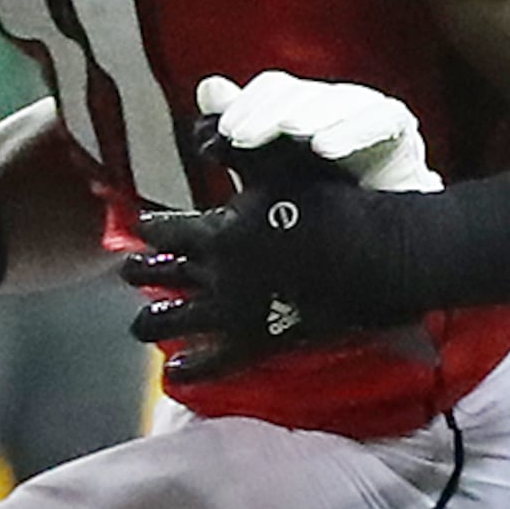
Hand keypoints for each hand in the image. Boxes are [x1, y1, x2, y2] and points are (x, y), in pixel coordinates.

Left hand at [124, 139, 414, 382]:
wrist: (380, 256)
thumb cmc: (335, 205)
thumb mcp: (281, 167)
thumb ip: (239, 154)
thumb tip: (203, 135)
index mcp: (219, 229)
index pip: (166, 231)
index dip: (152, 229)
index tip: (143, 228)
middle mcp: (218, 272)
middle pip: (163, 274)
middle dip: (142, 273)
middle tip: (129, 273)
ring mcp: (235, 310)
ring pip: (177, 320)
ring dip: (152, 323)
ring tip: (140, 326)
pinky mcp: (257, 341)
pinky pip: (213, 362)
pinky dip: (189, 369)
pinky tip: (172, 372)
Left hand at [190, 72, 439, 191]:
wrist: (382, 250)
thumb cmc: (327, 214)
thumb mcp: (274, 177)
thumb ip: (245, 133)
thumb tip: (210, 89)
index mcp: (304, 112)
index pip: (274, 90)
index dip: (247, 103)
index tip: (227, 133)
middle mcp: (335, 106)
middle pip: (301, 92)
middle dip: (269, 112)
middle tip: (244, 138)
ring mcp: (370, 114)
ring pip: (339, 98)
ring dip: (311, 115)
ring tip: (290, 133)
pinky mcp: (401, 128)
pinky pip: (381, 117)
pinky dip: (353, 130)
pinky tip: (327, 148)